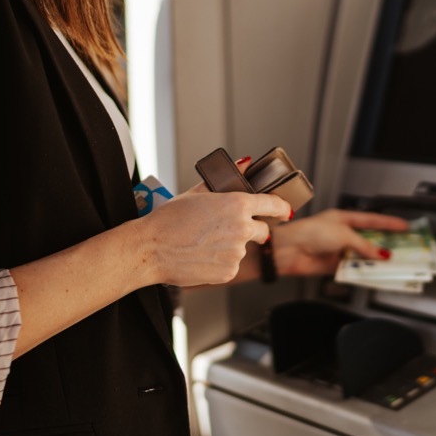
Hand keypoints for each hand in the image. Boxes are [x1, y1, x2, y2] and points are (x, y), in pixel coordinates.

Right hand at [139, 183, 291, 285]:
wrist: (150, 249)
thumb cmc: (169, 220)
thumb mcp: (197, 192)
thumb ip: (227, 179)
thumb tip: (246, 163)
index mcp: (236, 205)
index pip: (272, 205)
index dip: (282, 208)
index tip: (285, 211)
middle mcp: (241, 229)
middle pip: (263, 231)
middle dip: (255, 230)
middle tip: (233, 230)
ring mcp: (236, 253)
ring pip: (242, 249)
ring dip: (231, 247)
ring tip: (203, 244)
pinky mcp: (228, 272)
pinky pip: (230, 266)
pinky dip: (220, 263)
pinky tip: (201, 257)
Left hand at [270, 209, 408, 276]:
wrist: (290, 251)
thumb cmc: (311, 233)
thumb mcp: (343, 235)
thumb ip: (364, 246)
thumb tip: (381, 254)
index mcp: (344, 219)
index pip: (372, 220)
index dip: (389, 223)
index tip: (405, 227)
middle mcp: (342, 234)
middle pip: (369, 240)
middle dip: (386, 244)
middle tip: (404, 248)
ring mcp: (339, 250)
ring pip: (363, 256)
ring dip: (375, 261)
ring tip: (394, 264)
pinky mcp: (334, 265)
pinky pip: (354, 269)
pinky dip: (363, 271)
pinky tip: (374, 274)